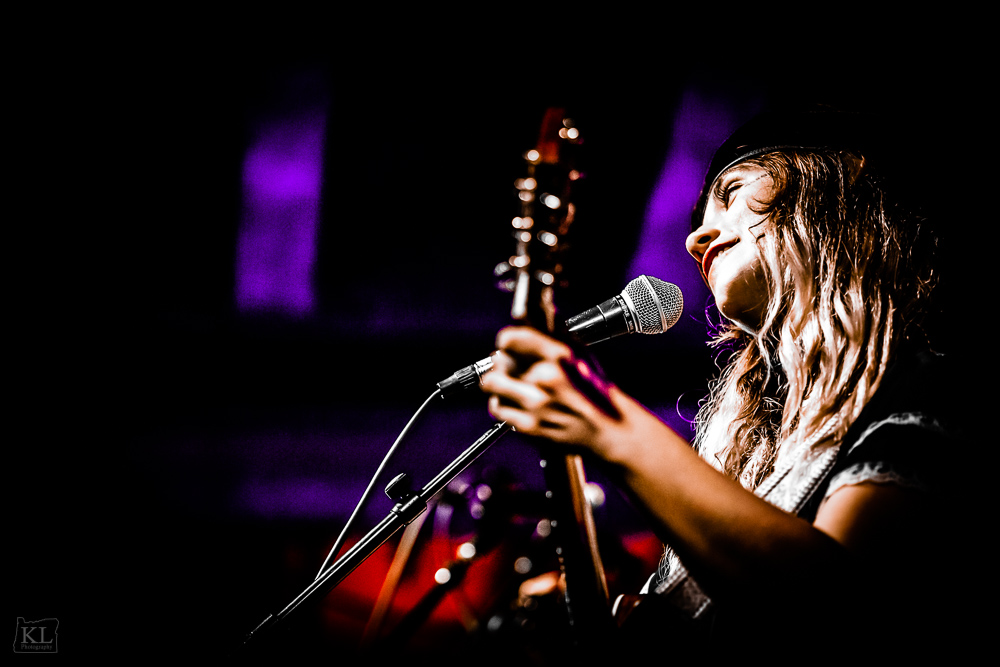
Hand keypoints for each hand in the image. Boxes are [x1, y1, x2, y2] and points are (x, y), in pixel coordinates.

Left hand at [480, 326, 622, 454]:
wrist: (608, 430)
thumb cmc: (597, 393)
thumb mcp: (581, 355)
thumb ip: (557, 333)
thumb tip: (541, 311)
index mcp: (558, 356)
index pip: (509, 339)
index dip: (507, 340)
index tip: (508, 344)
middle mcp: (544, 378)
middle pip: (498, 360)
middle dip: (504, 363)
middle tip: (513, 368)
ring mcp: (534, 404)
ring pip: (492, 384)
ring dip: (500, 384)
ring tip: (514, 386)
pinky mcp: (528, 426)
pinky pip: (497, 407)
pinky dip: (502, 404)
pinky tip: (517, 403)